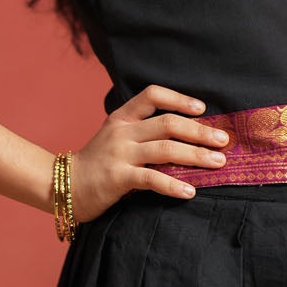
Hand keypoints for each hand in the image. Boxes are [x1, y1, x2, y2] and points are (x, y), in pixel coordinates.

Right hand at [64, 84, 229, 222]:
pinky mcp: (118, 178)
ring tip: (218, 163)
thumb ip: (142, 132)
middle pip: (168, 124)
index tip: (202, 110)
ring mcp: (119, 154)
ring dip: (196, 156)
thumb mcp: (116, 138)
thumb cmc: (98, 165)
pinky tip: (190, 191)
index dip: (179, 99)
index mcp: (122, 118)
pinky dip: (174, 185)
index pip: (152, 95)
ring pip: (165, 149)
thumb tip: (186, 136)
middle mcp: (122, 132)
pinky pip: (152, 179)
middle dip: (200, 131)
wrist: (63, 186)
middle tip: (223, 141)